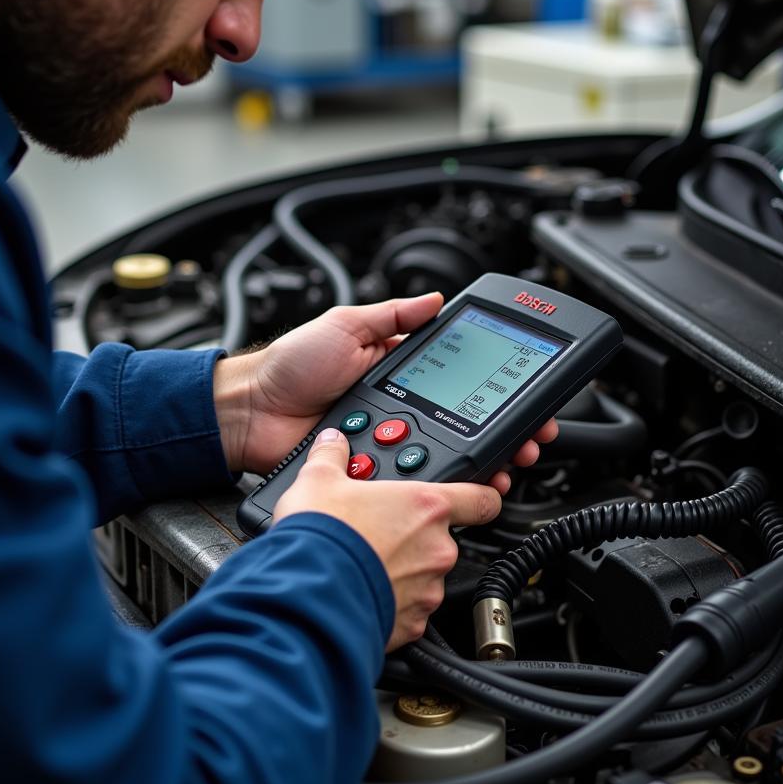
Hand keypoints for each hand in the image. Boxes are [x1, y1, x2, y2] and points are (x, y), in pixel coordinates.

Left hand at [214, 292, 558, 482]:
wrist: (252, 410)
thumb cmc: (290, 363)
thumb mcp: (345, 324)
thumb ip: (392, 315)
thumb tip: (436, 299)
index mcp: (398, 368)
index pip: (460, 376)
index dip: (497, 388)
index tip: (527, 399)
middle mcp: (401, 406)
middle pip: (465, 422)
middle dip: (504, 432)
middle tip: (530, 439)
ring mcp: (389, 439)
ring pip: (446, 455)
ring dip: (482, 461)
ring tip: (509, 463)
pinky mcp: (373, 470)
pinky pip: (411, 478)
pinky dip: (439, 482)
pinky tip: (465, 484)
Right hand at [273, 428, 502, 650]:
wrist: (308, 595)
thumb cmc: (323, 537)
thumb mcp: (318, 480)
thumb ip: (332, 457)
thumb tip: (332, 444)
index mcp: (426, 506)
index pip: (482, 498)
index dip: (485, 494)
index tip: (483, 495)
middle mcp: (437, 548)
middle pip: (441, 537)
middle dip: (413, 536)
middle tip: (378, 532)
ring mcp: (428, 589)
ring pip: (425, 575)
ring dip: (402, 569)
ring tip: (364, 564)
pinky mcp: (414, 624)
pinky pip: (409, 608)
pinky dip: (392, 601)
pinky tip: (362, 590)